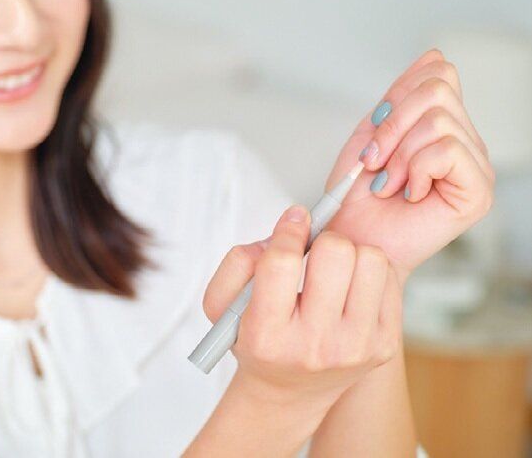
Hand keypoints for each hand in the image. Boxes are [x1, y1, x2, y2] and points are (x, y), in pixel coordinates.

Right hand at [202, 206, 401, 424]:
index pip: (281, 262)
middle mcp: (314, 345)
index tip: (293, 221)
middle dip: (322, 241)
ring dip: (351, 255)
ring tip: (334, 271)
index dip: (288, 231)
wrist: (289, 392)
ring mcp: (355, 347)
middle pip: (335, 252)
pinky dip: (370, 273)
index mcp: (267, 335)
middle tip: (314, 252)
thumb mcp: (224, 307)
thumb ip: (238, 263)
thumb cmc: (258, 342)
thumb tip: (289, 227)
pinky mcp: (383, 345)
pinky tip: (351, 287)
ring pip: (370, 259)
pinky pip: (390, 279)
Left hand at [325, 48, 494, 276]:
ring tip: (389, 184)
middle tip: (375, 163)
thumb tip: (434, 56)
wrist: (352, 237)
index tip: (376, 136)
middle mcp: (465, 141)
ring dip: (399, 155)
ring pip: (439, 120)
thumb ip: (400, 96)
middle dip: (392, 127)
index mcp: (442, 125)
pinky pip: (446, 150)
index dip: (398, 96)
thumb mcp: (371, 133)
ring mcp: (475, 165)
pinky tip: (407, 193)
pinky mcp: (478, 191)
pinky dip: (414, 170)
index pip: (439, 73)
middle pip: (438, 90)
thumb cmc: (356, 195)